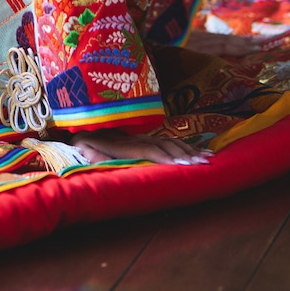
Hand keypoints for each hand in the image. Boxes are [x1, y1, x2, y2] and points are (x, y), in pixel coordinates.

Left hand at [68, 130, 209, 166]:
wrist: (83, 126)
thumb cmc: (82, 141)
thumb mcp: (81, 146)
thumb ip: (89, 153)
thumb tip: (92, 154)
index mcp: (122, 143)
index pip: (148, 150)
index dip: (166, 157)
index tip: (184, 165)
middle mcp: (136, 138)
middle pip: (165, 145)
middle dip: (185, 155)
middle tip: (204, 164)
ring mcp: (142, 137)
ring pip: (170, 142)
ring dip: (190, 150)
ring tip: (208, 159)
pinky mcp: (145, 139)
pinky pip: (169, 142)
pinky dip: (187, 146)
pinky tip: (201, 151)